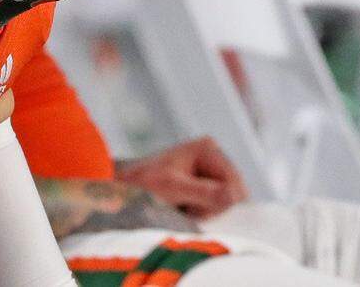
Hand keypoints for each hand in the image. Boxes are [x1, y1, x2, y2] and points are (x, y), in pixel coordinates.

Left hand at [114, 137, 247, 219]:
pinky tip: (186, 209)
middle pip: (233, 193)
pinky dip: (203, 211)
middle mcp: (212, 156)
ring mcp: (209, 170)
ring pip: (226, 202)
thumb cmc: (144, 182)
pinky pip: (216, 204)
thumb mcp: (173, 188)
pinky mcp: (205, 184)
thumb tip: (233, 197)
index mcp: (208, 149)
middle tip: (189, 210)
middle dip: (214, 206)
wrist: (124, 186)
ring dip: (207, 210)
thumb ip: (204, 193)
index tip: (200, 210)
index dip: (224, 202)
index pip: (235, 183)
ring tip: (185, 208)